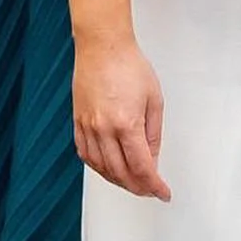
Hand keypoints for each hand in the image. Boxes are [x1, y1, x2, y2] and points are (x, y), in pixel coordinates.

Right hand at [72, 38, 170, 200]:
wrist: (102, 47)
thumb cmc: (130, 66)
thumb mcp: (154, 100)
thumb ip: (153, 134)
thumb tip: (152, 158)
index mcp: (127, 124)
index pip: (142, 167)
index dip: (154, 186)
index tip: (163, 193)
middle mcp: (103, 129)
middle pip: (121, 173)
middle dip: (138, 187)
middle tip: (150, 190)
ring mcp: (87, 127)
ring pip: (101, 168)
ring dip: (118, 180)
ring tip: (133, 183)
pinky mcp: (77, 122)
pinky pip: (86, 154)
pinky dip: (99, 167)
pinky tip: (109, 169)